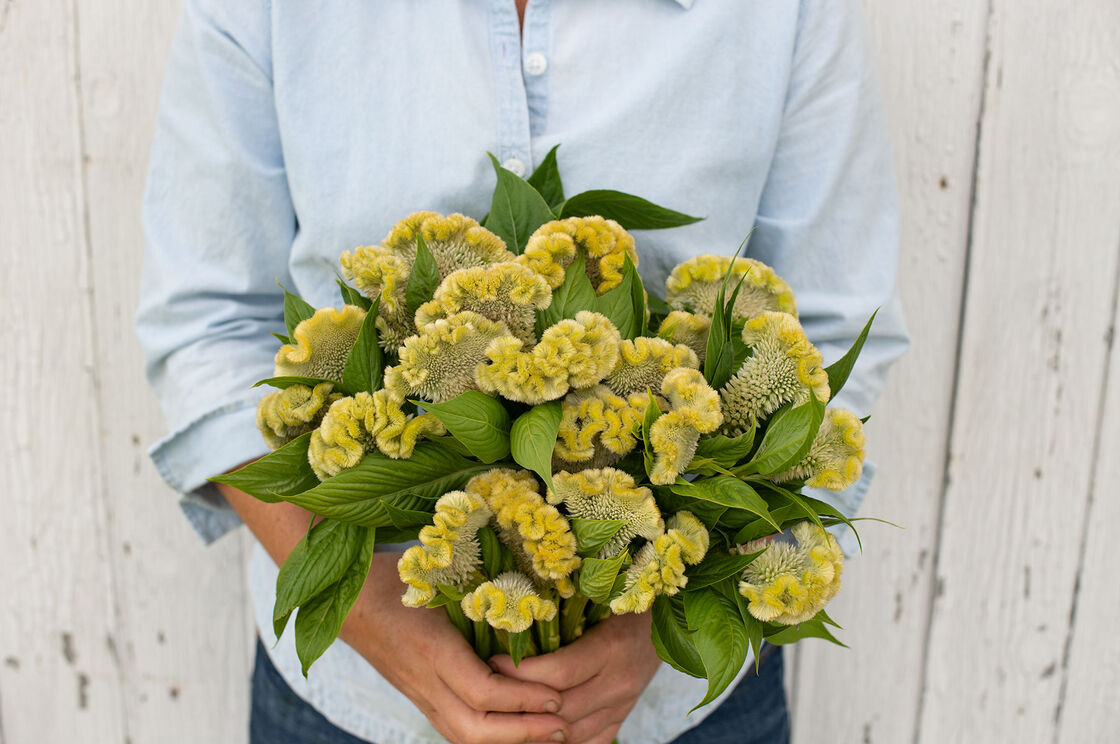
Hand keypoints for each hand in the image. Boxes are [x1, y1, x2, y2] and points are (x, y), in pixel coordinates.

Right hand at [340, 553, 570, 743]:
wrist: (348, 601)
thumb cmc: (396, 579)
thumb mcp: (438, 579)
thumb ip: (480, 592)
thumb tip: (533, 595)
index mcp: (432, 649)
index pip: (482, 691)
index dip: (522, 699)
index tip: (557, 696)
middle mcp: (424, 681)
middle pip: (474, 728)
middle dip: (523, 733)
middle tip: (563, 725)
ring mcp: (420, 694)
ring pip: (464, 736)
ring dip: (510, 740)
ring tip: (550, 733)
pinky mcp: (420, 698)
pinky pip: (456, 728)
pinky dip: (490, 736)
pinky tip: (518, 730)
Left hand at [489, 611, 662, 743]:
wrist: (670, 620)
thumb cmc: (625, 600)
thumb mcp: (601, 597)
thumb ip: (565, 609)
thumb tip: (517, 615)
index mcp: (611, 648)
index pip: (559, 673)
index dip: (521, 673)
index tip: (493, 662)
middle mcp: (619, 682)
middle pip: (561, 707)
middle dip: (520, 702)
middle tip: (487, 691)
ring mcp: (622, 706)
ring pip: (571, 733)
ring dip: (535, 727)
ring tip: (503, 713)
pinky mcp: (621, 718)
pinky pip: (588, 743)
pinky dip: (559, 742)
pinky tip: (534, 730)